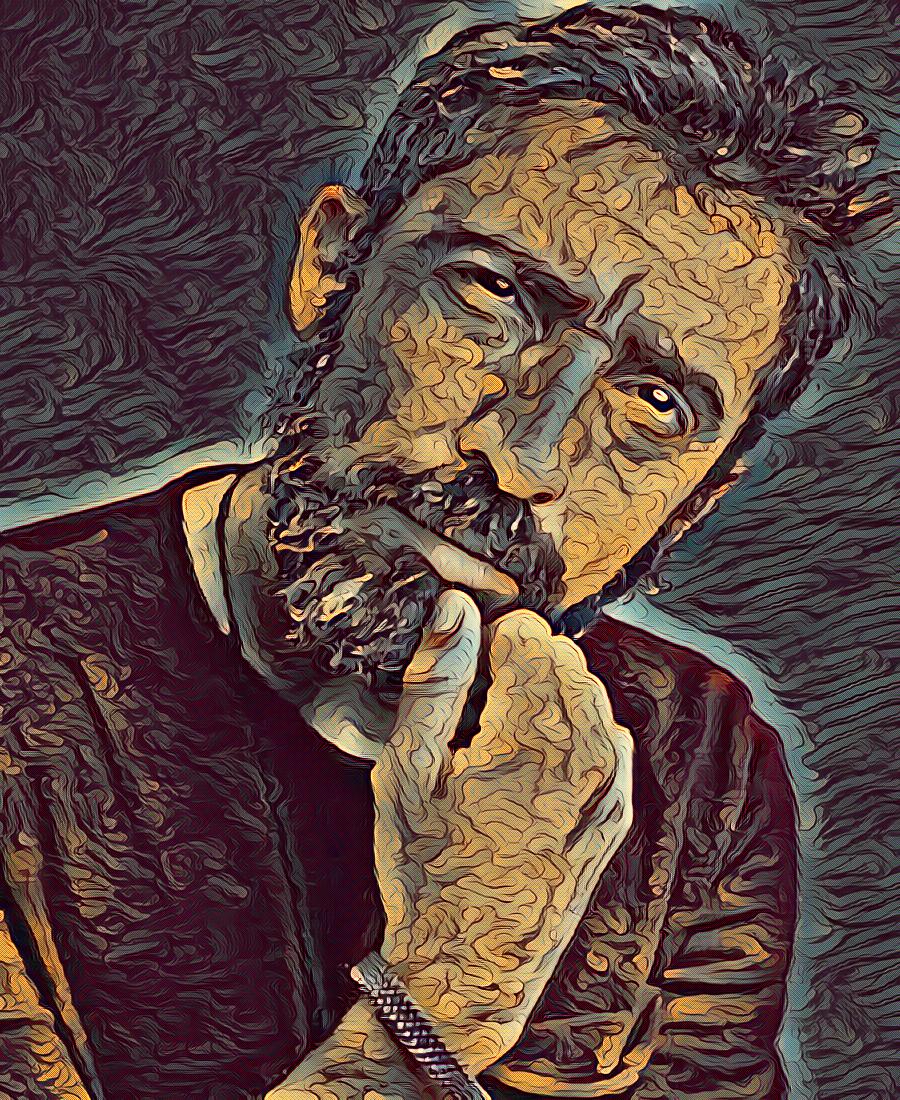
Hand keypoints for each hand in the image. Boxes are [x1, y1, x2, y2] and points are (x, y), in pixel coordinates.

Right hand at [370, 590, 633, 1076]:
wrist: (465, 968)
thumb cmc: (423, 869)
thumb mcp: (403, 773)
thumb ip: (433, 682)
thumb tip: (457, 606)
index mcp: (524, 742)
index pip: (531, 641)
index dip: (495, 635)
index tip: (470, 656)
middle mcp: (580, 761)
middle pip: (567, 664)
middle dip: (526, 658)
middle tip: (480, 690)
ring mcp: (606, 792)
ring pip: (594, 698)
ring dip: (554, 690)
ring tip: (505, 720)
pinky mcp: (614, 819)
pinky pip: (616, 743)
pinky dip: (584, 728)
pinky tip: (547, 745)